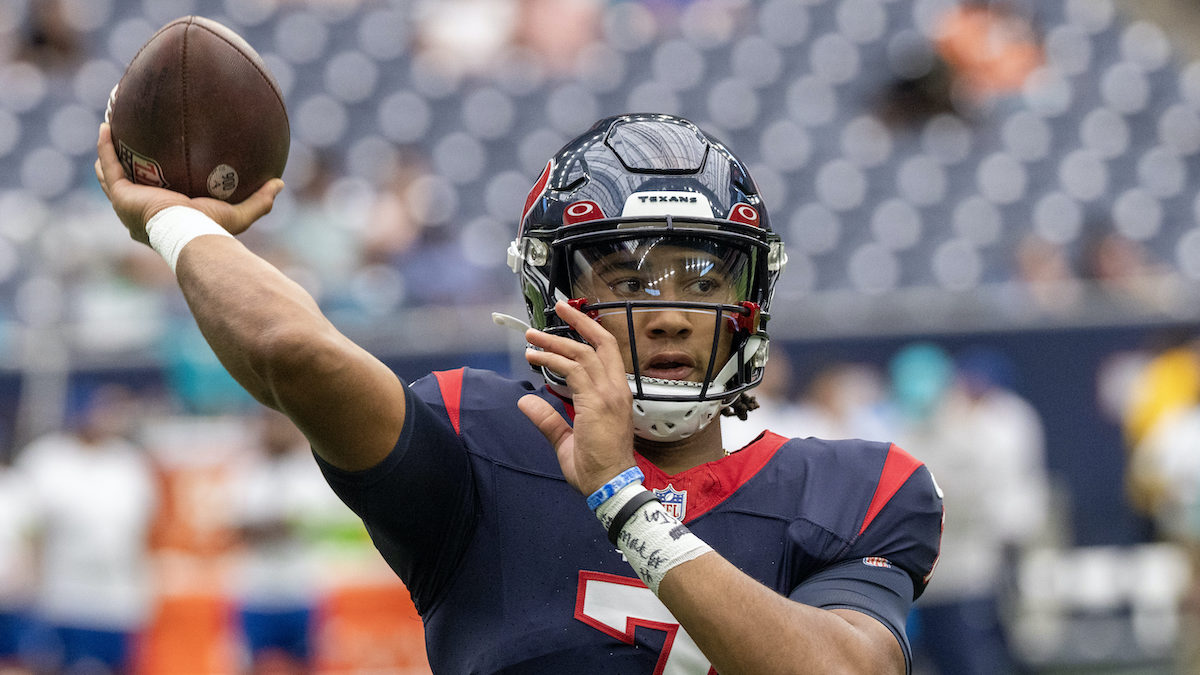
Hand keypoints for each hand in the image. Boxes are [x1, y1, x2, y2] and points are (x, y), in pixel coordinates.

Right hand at [94, 123, 282, 244]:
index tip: (153, 164)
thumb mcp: (239, 213)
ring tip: (109, 126)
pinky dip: (106, 146)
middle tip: (125, 142)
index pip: (153, 199)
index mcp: (162, 218)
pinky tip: (107, 125)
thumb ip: (259, 200)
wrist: (192, 235)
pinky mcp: (121, 196)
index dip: (149, 182)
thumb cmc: (212, 229)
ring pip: (110, 173)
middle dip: (122, 164)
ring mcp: (127, 204)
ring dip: (108, 150)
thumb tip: (280, 184)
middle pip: (125, 185)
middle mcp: (140, 213)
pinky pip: (110, 164)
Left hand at [518, 301, 636, 495]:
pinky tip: (534, 356)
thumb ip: (548, 419)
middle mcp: (616, 389)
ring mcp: (608, 394)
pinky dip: (552, 359)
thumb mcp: (566, 440)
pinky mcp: (596, 402)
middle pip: (601, 343)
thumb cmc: (595, 468)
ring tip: (532, 336)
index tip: (570, 322)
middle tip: (558, 308)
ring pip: (582, 353)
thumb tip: (525, 402)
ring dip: (555, 341)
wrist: (610, 486)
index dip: (590, 334)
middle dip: (580, 322)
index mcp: (616, 395)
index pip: (607, 354)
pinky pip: (572, 370)